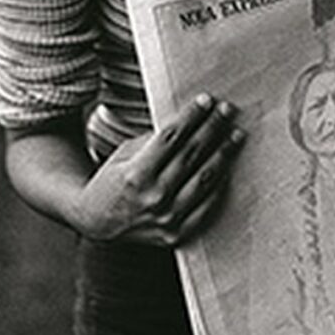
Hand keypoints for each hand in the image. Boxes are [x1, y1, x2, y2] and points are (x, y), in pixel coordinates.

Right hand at [74, 93, 244, 245]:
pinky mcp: (176, 234)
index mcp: (135, 174)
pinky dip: (219, 186)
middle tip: (227, 110)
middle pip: (191, 154)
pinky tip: (229, 169)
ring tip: (236, 135)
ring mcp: (166, 218)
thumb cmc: (112, 181)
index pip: (171, 137)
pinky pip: (206, 208)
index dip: (191, 116)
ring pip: (204, 179)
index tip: (207, 99)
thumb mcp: (125, 154)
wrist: (97, 223)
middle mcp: (153, 197)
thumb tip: (187, 120)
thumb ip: (154, 140)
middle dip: (212, 128)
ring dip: (223, 154)